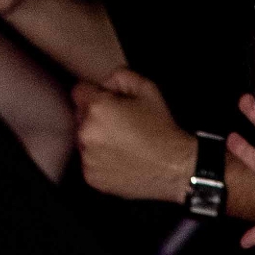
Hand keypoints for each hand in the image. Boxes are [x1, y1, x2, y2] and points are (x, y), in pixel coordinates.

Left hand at [72, 68, 194, 201]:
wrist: (175, 168)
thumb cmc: (162, 129)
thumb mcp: (147, 88)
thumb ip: (119, 76)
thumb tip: (105, 84)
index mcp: (97, 107)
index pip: (79, 92)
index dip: (95, 95)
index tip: (108, 105)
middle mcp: (86, 132)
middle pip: (80, 117)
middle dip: (94, 118)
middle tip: (120, 127)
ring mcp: (88, 158)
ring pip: (83, 141)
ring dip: (96, 141)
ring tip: (121, 146)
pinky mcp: (92, 178)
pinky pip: (89, 164)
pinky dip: (101, 162)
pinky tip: (120, 161)